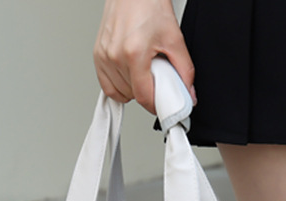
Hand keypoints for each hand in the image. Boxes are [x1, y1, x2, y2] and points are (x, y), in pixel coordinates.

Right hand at [94, 0, 195, 114]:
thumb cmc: (149, 5)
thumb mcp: (174, 38)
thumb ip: (184, 71)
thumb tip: (187, 94)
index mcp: (133, 52)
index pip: (143, 96)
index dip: (155, 105)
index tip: (163, 105)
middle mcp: (114, 55)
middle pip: (132, 95)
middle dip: (147, 92)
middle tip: (156, 78)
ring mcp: (103, 56)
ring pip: (120, 92)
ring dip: (133, 89)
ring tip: (143, 70)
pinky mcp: (97, 55)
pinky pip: (107, 86)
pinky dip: (120, 86)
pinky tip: (130, 76)